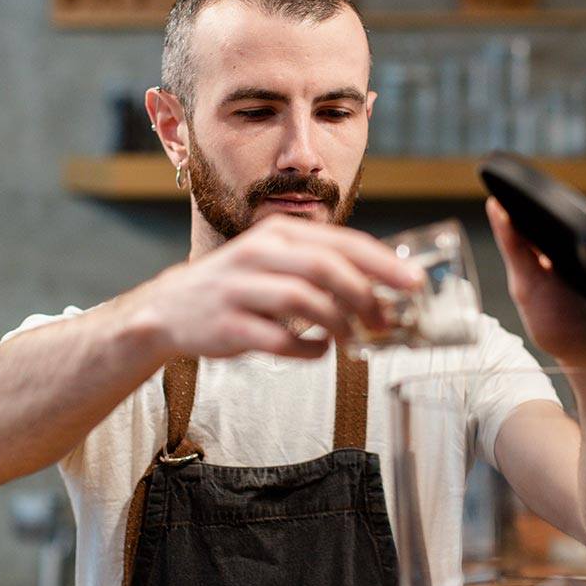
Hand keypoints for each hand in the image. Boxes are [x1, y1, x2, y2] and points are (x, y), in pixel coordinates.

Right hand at [137, 215, 423, 359]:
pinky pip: (279, 339)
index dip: (383, 263)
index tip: (413, 282)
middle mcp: (259, 253)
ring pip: (304, 300)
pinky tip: (319, 351)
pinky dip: (308, 348)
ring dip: (338, 324)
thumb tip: (381, 285)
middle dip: (365, 295)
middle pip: (325, 267)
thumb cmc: (238, 285)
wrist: (171, 308)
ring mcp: (241, 289)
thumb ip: (321, 266)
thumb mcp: (276, 260)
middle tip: (385, 320)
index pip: (342, 242)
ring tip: (351, 339)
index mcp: (279, 234)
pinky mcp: (229, 325)